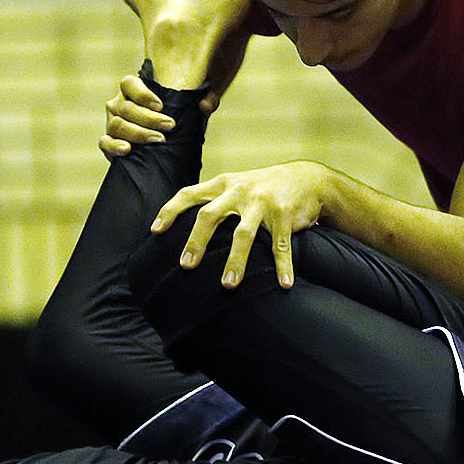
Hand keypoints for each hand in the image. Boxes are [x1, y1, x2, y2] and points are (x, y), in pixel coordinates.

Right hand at [100, 75, 221, 159]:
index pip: (128, 84)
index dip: (142, 93)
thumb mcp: (193, 109)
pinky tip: (128, 150)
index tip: (161, 105)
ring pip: (117, 125)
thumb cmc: (179, 120)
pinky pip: (104, 142)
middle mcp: (118, 104)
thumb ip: (205, 102)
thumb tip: (206, 106)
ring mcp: (111, 123)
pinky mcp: (109, 142)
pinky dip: (114, 146)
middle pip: (126, 108)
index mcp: (132, 90)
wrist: (165, 145)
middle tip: (170, 126)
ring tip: (159, 140)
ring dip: (139, 133)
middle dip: (149, 118)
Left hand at [151, 162, 329, 287]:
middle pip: (210, 215)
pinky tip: (284, 284)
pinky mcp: (285, 213)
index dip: (170, 211)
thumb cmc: (262, 188)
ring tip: (228, 285)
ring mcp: (262, 201)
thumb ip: (213, 200)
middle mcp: (239, 190)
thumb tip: (182, 226)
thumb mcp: (236, 185)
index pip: (189, 194)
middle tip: (186, 265)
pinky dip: (282, 266)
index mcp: (223, 183)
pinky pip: (280, 244)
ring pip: (243, 234)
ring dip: (235, 261)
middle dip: (197, 241)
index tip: (155, 231)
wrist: (307, 178)